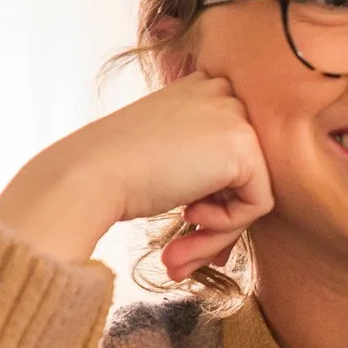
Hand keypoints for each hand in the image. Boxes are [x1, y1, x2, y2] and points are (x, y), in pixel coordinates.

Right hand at [0, 73, 273, 269]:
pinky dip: (225, 226)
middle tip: (177, 259)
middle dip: (215, 225)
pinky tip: (186, 217)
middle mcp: (224, 92)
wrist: (89, 175)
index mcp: (203, 88)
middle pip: (245, 175)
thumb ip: (201, 171)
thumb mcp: (165, 158)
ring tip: (176, 259)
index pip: (231, 156)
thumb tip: (225, 210)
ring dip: (216, 234)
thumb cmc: (114, 173)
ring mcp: (236, 115)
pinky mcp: (244, 146)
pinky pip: (258, 203)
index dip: (212, 201)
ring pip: (253, 193)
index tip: (183, 229)